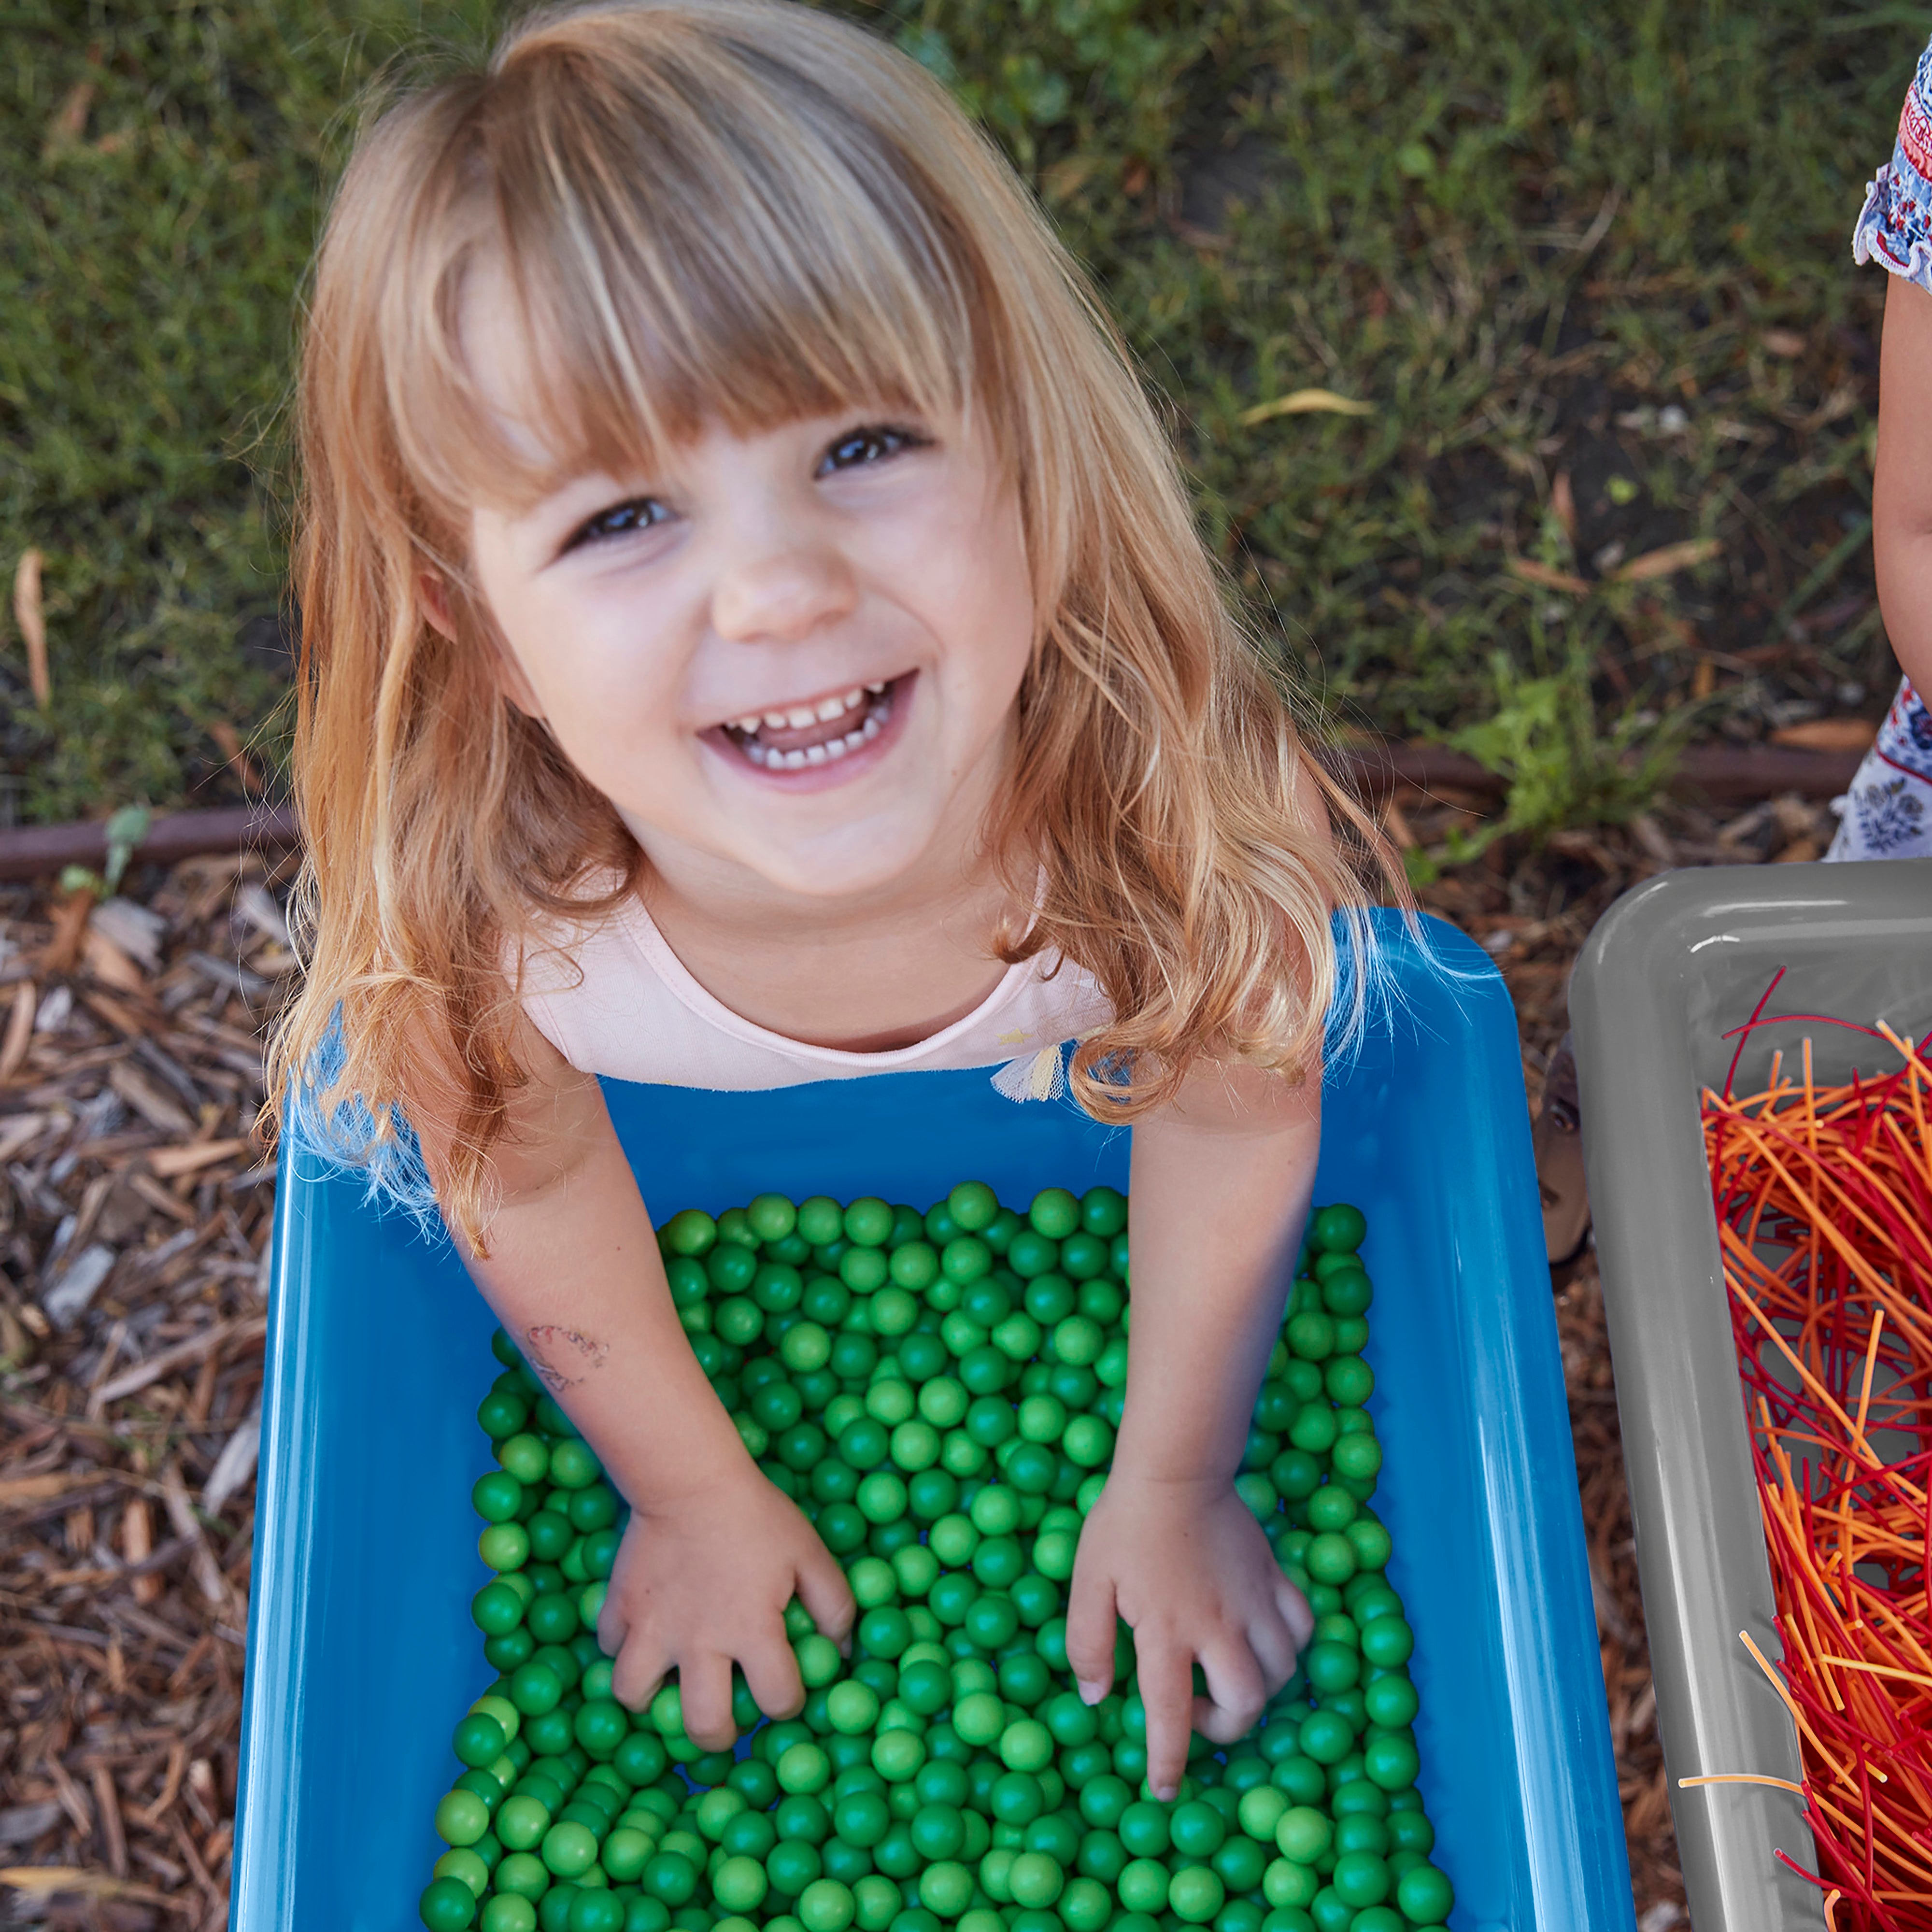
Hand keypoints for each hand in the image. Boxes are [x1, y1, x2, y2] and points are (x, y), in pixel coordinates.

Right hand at [597, 1463, 853, 1749]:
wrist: (690, 1477)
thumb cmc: (757, 1515)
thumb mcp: (810, 1553)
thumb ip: (835, 1606)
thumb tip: (844, 1652)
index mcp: (753, 1630)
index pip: (778, 1698)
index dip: (789, 1702)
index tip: (784, 1690)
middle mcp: (700, 1642)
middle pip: (704, 1725)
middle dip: (718, 1735)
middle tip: (724, 1718)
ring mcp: (652, 1628)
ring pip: (634, 1695)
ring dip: (652, 1697)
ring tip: (670, 1682)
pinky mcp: (618, 1607)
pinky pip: (609, 1647)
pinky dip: (623, 1647)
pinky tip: (645, 1632)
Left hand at [1065, 1474, 1312, 1799]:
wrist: (1175, 1469)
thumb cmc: (1124, 1525)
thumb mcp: (1087, 1581)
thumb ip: (1087, 1643)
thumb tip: (1095, 1697)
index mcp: (1166, 1631)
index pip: (1171, 1716)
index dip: (1168, 1761)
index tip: (1165, 1790)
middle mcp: (1218, 1626)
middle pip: (1245, 1705)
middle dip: (1224, 1728)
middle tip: (1196, 1711)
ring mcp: (1254, 1602)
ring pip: (1281, 1672)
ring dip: (1257, 1689)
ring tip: (1225, 1674)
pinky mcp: (1274, 1577)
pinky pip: (1300, 1628)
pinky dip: (1289, 1646)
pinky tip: (1262, 1639)